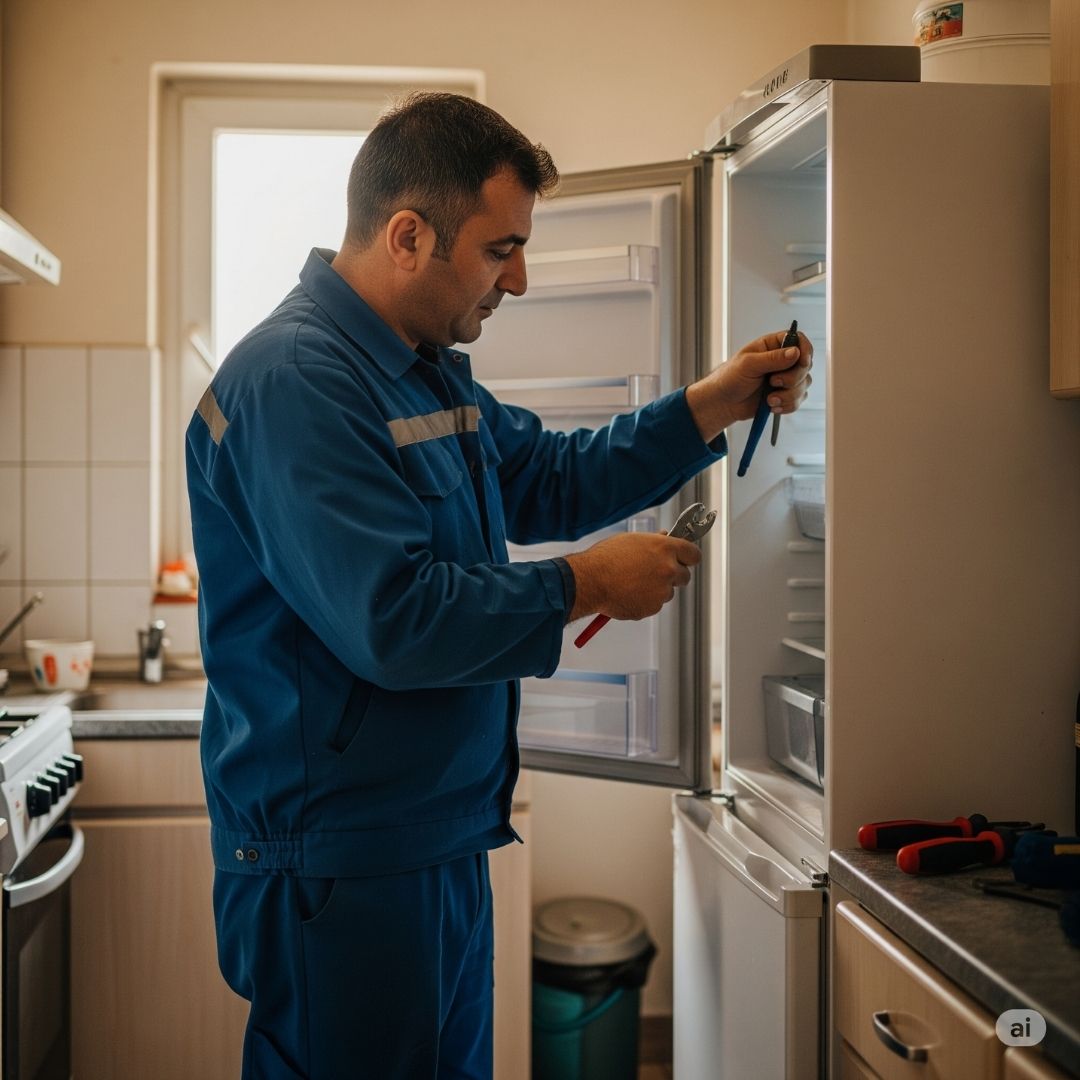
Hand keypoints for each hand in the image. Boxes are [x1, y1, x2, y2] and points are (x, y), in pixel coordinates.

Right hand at [564, 532, 700, 622]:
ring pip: (667, 592)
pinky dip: (645, 601)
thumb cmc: (606, 558)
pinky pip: (654, 604)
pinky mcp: (653, 607)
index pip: (694, 554)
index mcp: (665, 548)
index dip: (689, 557)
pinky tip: (627, 593)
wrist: (590, 580)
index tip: (685, 559)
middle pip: (685, 576)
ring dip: (656, 589)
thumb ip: (654, 542)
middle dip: (674, 576)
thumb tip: (666, 539)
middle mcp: (668, 569)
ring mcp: (662, 590)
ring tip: (632, 583)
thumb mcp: (632, 540)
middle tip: (655, 573)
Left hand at [684, 329, 813, 441]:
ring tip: (769, 399)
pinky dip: (787, 405)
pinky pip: (798, 400)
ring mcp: (785, 378)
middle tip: (773, 382)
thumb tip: (795, 352)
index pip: (798, 340)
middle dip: (793, 378)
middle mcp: (782, 361)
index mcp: (772, 346)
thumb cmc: (729, 378)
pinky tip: (771, 406)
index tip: (802, 362)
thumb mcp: (748, 364)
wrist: (723, 403)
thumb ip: (773, 358)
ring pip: (804, 384)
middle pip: (805, 365)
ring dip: (788, 395)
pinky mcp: (784, 395)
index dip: (805, 350)